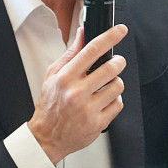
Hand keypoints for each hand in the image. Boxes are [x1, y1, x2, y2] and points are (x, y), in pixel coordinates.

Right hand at [27, 22, 128, 163]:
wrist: (47, 137)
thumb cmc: (50, 106)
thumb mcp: (53, 75)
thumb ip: (70, 54)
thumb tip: (82, 34)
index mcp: (65, 78)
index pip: (92, 50)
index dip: (110, 37)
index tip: (120, 30)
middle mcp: (77, 93)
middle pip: (110, 68)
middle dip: (118, 62)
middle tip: (116, 62)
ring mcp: (88, 109)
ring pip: (118, 86)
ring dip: (115, 82)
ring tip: (105, 85)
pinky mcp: (98, 123)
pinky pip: (118, 104)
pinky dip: (114, 100)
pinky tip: (103, 101)